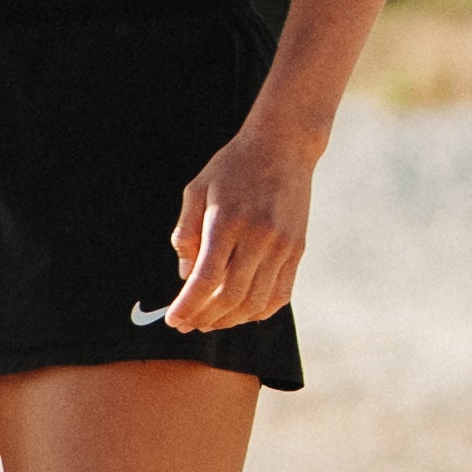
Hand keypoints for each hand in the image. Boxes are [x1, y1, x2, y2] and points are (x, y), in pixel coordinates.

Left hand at [152, 121, 316, 328]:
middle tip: (188, 324)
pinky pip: (281, 293)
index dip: (189, 305)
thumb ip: (186, 233)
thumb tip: (185, 275)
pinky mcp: (297, 250)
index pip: (206, 278)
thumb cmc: (232, 167)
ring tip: (210, 322)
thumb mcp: (197, 191)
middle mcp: (259, 238)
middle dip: (206, 317)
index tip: (173, 319)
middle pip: (231, 296)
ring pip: (257, 301)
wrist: (283, 147)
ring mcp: (283, 246)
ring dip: (231, 319)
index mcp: (227, 222)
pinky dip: (259, 311)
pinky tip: (241, 314)